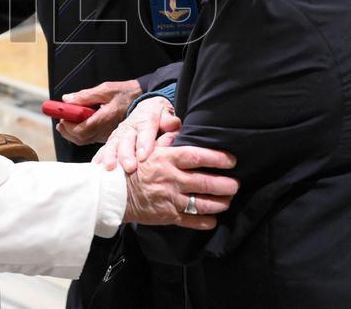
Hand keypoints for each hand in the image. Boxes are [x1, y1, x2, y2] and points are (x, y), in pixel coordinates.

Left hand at [56, 80, 142, 145]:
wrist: (142, 99)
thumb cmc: (125, 93)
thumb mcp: (105, 89)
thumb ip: (85, 96)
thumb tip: (67, 100)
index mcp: (105, 119)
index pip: (81, 129)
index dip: (68, 125)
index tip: (62, 116)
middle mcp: (105, 131)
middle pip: (80, 138)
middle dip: (67, 130)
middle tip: (61, 119)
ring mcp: (107, 135)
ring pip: (84, 140)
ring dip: (71, 132)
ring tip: (66, 121)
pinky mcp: (107, 136)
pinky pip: (90, 139)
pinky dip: (80, 133)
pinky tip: (78, 123)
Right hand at [92, 97, 179, 172]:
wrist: (147, 109)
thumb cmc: (159, 116)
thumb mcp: (167, 114)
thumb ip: (169, 121)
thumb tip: (170, 124)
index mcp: (146, 118)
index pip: (145, 129)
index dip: (144, 142)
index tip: (143, 156)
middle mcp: (130, 126)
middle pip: (127, 139)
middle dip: (126, 154)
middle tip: (129, 167)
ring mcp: (120, 133)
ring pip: (113, 143)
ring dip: (110, 156)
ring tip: (109, 168)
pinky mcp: (113, 140)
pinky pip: (105, 148)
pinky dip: (100, 156)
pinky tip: (96, 166)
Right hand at [122, 144, 237, 229]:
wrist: (113, 192)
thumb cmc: (132, 168)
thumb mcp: (148, 149)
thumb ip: (165, 140)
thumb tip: (179, 129)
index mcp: (167, 159)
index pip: (197, 156)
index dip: (217, 158)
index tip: (231, 160)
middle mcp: (171, 179)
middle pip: (205, 182)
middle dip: (225, 184)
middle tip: (236, 184)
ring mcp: (170, 198)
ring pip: (201, 203)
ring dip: (219, 203)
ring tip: (228, 200)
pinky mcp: (167, 215)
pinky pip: (190, 220)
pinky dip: (204, 221)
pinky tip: (213, 220)